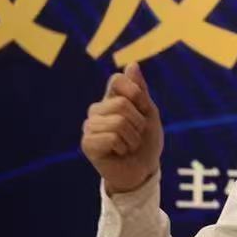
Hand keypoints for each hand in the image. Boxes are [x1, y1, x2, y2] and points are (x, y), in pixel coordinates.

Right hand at [80, 62, 162, 194]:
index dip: (136, 93)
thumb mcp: (149, 114)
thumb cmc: (146, 142)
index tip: (143, 110)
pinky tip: (119, 152)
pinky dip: (123, 147)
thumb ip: (140, 91)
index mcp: (111, 99)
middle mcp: (97, 110)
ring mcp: (89, 126)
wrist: (143, 171)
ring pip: (118, 121)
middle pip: (122, 104)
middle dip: (139, 123)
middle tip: (136, 135)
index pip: (117, 80)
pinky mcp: (87, 143)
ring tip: (129, 145)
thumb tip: (132, 64)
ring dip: (133, 137)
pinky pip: (111, 137)